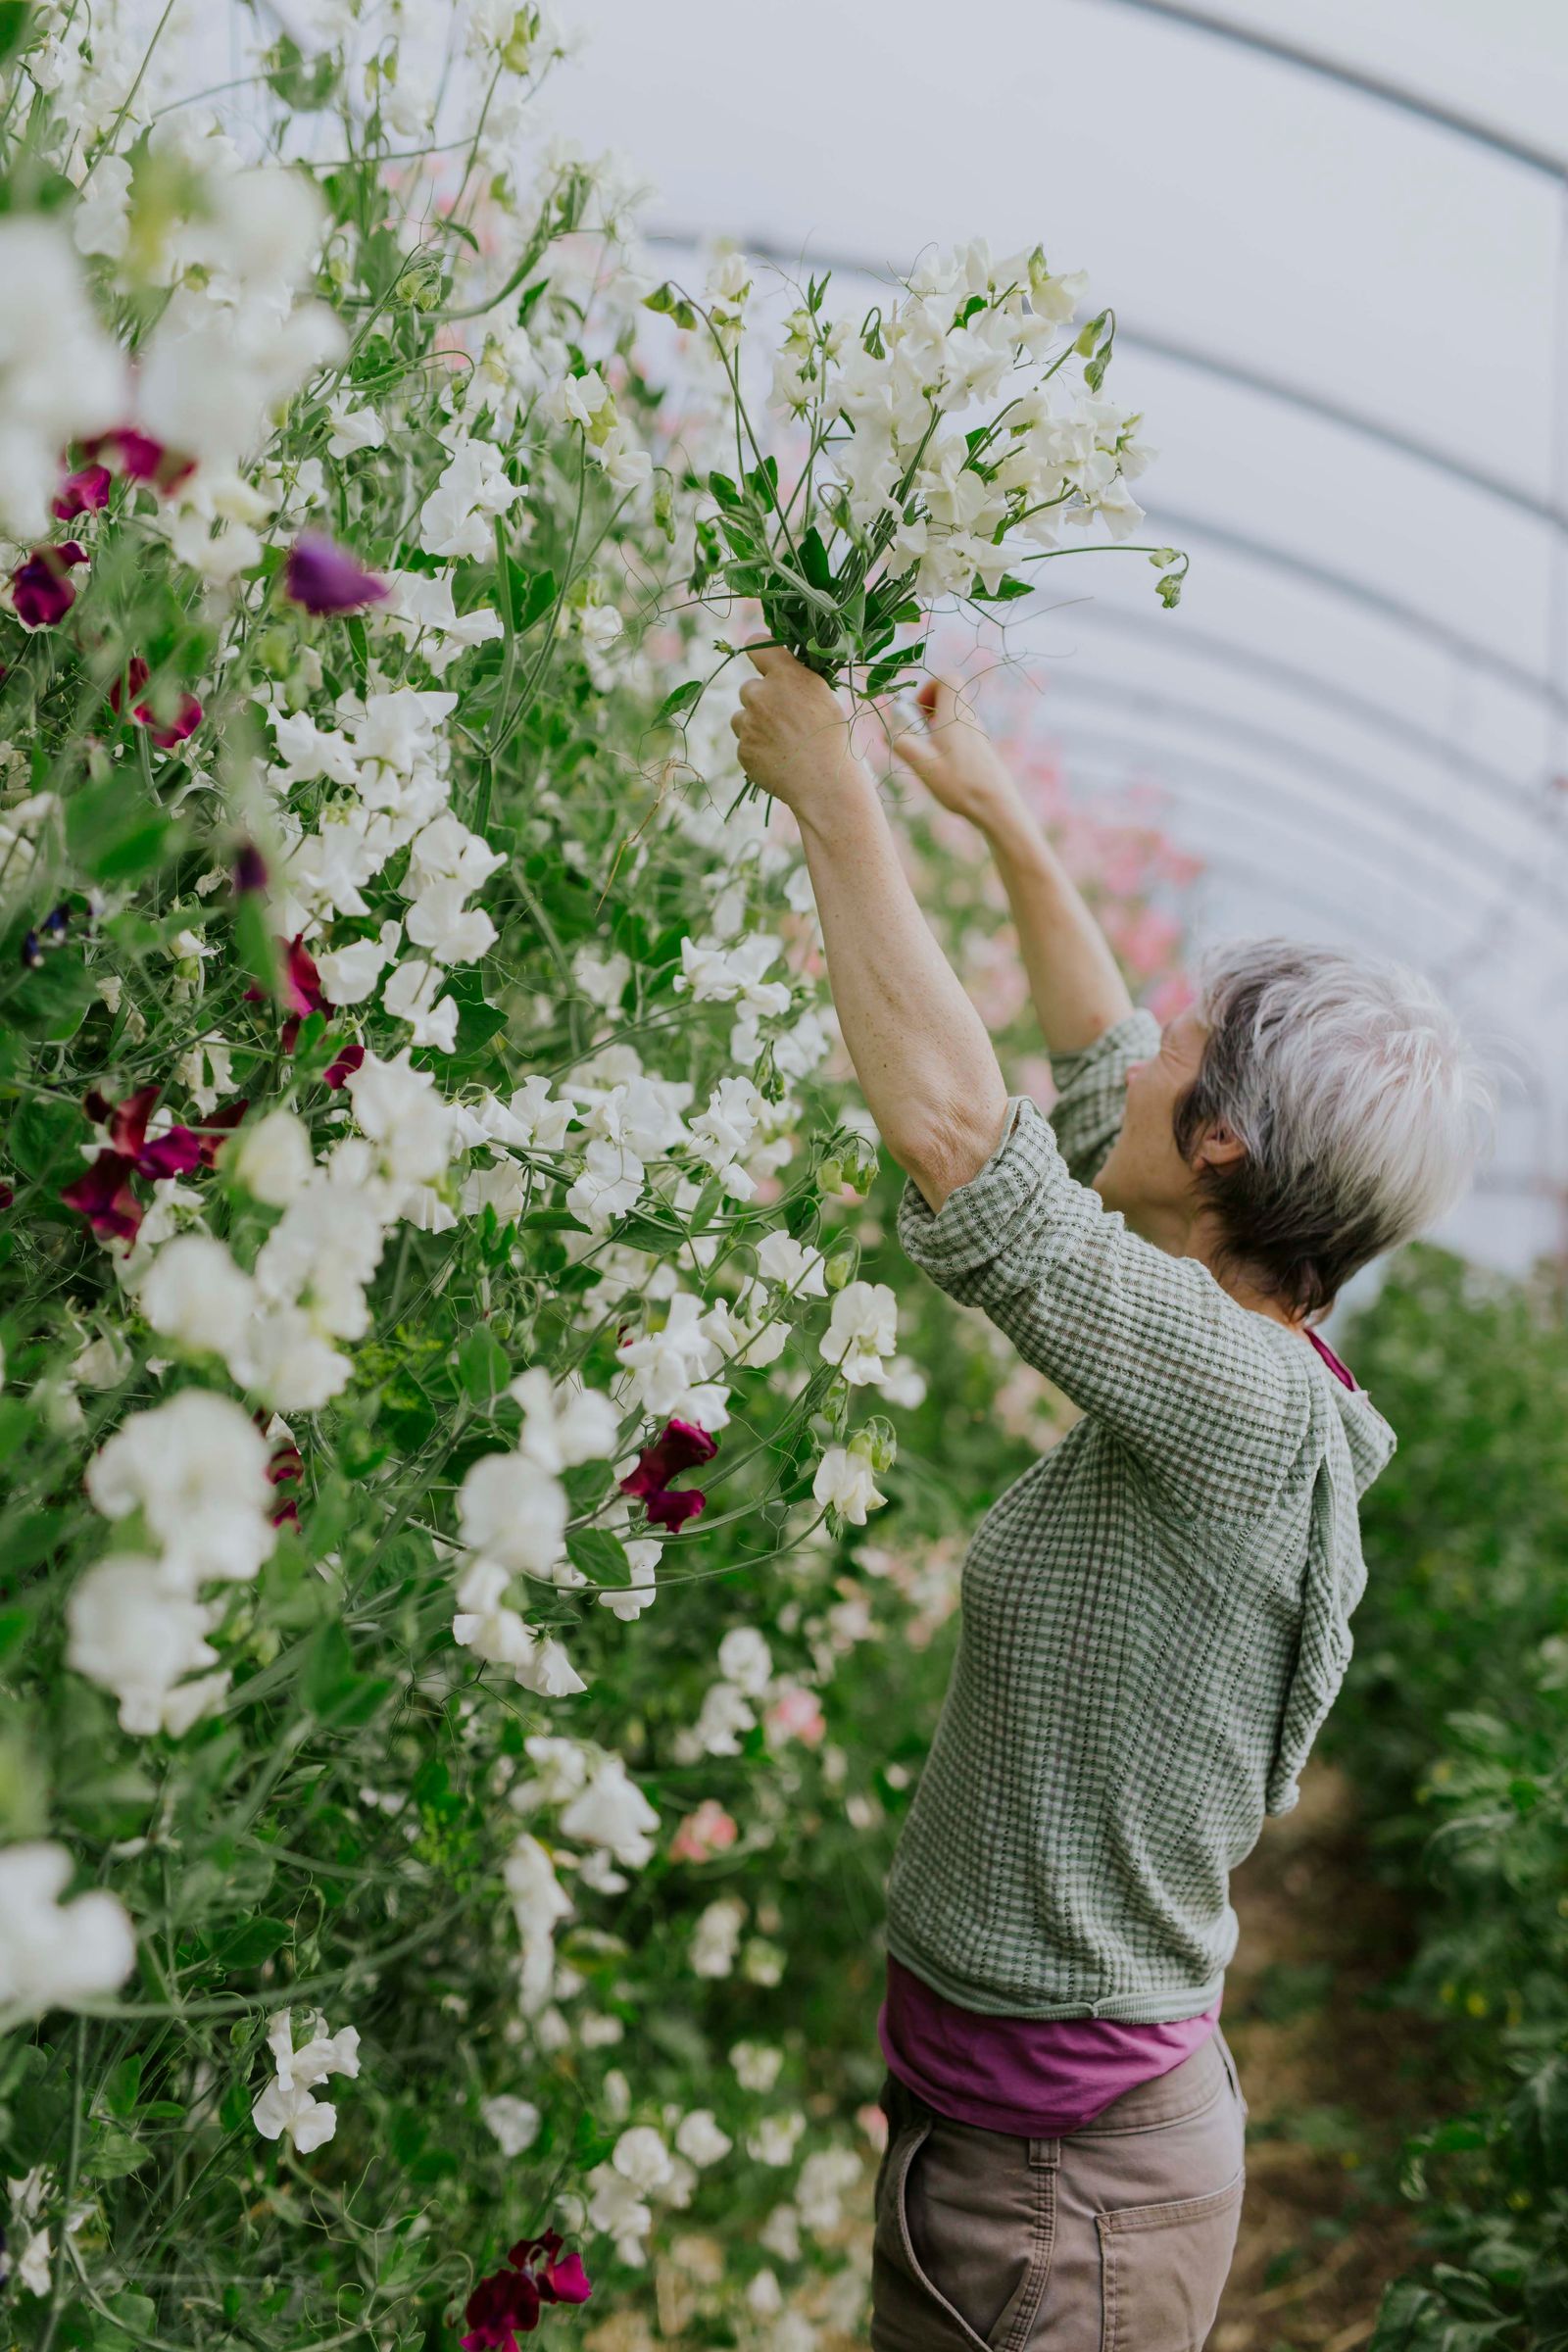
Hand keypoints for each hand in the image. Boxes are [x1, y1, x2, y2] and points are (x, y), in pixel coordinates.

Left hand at [731, 644, 866, 816]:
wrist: (826, 783)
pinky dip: (757, 751)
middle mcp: (762, 694)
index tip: (764, 662)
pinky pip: (745, 744)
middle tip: (783, 720)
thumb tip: (781, 672)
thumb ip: (796, 681)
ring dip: (755, 726)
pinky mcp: (743, 749)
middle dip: (761, 701)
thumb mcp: (822, 697)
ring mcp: (749, 723)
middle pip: (749, 688)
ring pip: (742, 718)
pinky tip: (779, 760)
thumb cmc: (832, 739)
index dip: (759, 653)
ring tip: (782, 743)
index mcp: (787, 676)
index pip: (757, 645)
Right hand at [887, 675, 1018, 824]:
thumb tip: (887, 731)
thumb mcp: (922, 763)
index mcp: (956, 714)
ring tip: (928, 754)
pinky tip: (942, 766)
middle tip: (919, 734)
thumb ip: (900, 742)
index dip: (929, 688)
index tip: (917, 713)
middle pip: (948, 697)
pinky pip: (959, 733)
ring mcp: (977, 733)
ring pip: (953, 717)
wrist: (996, 806)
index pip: (948, 679)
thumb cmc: (960, 783)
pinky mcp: (980, 749)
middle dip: (927, 711)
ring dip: (935, 728)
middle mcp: (969, 719)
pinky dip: (945, 741)